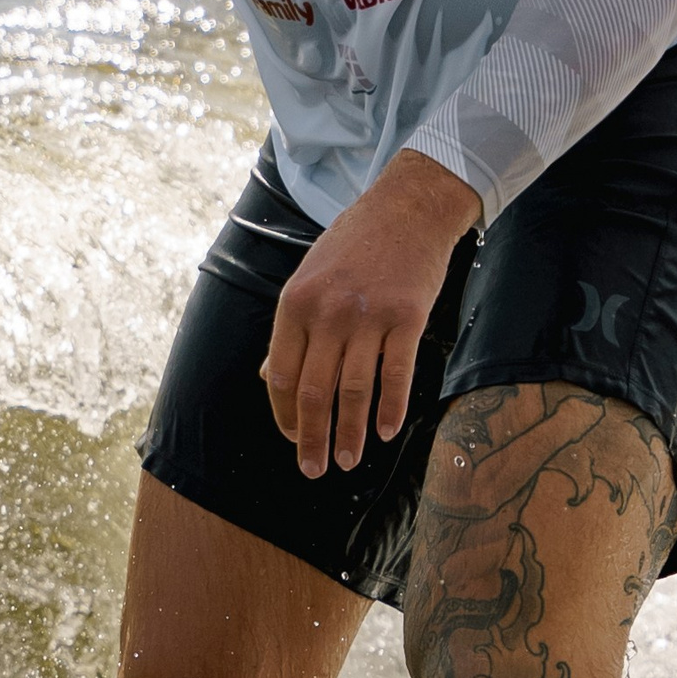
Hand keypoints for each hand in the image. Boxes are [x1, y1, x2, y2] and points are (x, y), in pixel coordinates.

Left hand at [262, 148, 482, 477]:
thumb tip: (267, 378)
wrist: (409, 207)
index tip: (293, 440)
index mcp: (295, 304)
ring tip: (349, 461)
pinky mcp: (407, 318)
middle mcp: (328, 313)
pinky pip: (396, 375)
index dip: (284, 416)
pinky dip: (390, 410)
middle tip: (314, 469)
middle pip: (314, 392)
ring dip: (350, 434)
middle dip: (312, 439)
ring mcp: (368, 316)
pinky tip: (385, 433)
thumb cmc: (356, 245)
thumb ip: (291, 331)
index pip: (280, 376)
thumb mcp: (309, 279)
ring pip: (354, 391)